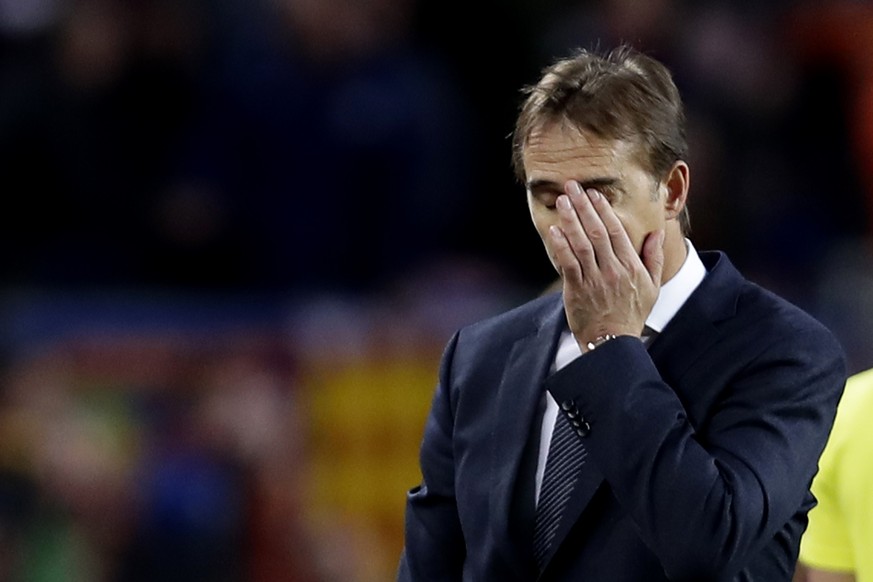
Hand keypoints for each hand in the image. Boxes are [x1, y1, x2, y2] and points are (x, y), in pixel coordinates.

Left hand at [549, 181, 664, 348]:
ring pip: (581, 244)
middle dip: (584, 207)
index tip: (594, 194)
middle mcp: (613, 270)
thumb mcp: (652, 287)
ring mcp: (594, 280)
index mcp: (631, 267)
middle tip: (573, 187)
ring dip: (570, 220)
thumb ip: (654, 258)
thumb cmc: (631, 314)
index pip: (616, 231)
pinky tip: (555, 230)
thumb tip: (655, 233)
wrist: (613, 343)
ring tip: (563, 202)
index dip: (604, 210)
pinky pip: (568, 264)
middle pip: (597, 232)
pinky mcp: (576, 290)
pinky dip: (560, 246)